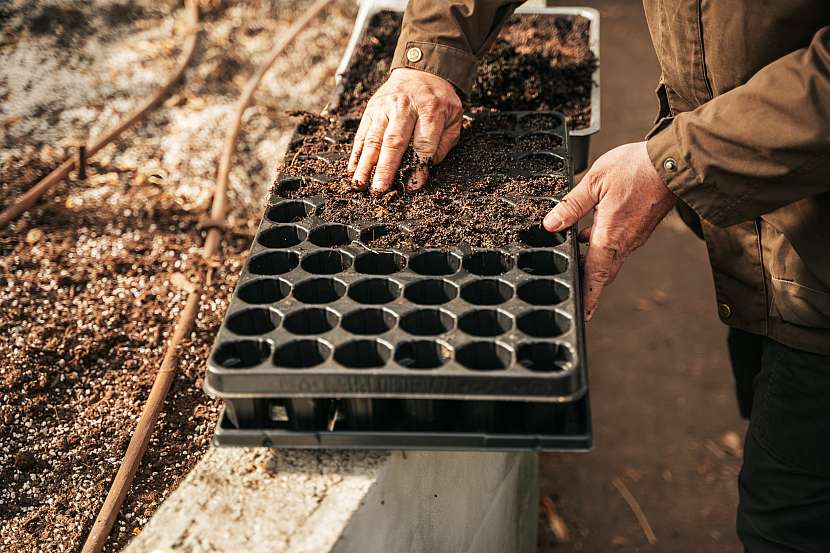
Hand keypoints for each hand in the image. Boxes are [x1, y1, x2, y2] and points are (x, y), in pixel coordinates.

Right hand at [348, 68, 462, 194]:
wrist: (420, 72)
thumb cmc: (438, 100)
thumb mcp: (453, 118)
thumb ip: (445, 143)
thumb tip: (428, 166)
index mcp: (430, 109)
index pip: (423, 143)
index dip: (418, 166)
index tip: (413, 185)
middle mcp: (404, 107)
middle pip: (394, 142)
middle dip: (385, 168)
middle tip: (379, 189)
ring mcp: (384, 108)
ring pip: (373, 139)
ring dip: (365, 164)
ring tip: (360, 184)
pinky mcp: (371, 110)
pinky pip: (362, 134)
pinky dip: (356, 153)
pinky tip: (352, 169)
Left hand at [542, 141, 675, 319]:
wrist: (673, 161)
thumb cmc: (636, 169)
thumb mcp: (595, 181)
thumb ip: (571, 205)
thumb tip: (550, 224)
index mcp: (610, 235)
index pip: (596, 274)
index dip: (588, 295)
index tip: (584, 313)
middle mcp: (625, 242)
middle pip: (604, 271)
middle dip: (589, 282)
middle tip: (573, 287)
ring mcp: (636, 236)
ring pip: (611, 258)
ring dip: (594, 262)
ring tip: (573, 258)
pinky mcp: (641, 228)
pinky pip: (619, 245)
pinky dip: (603, 247)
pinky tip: (589, 233)